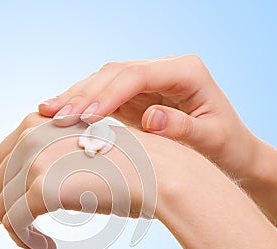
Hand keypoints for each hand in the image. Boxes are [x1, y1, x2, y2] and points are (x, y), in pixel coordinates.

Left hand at [0, 113, 160, 248]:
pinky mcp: (42, 188)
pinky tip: (47, 248)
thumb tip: (26, 184)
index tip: (1, 214)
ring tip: (40, 244)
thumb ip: (49, 158)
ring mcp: (34, 160)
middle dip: (0, 213)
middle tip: (19, 234)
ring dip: (17, 231)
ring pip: (2, 208)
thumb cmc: (125, 165)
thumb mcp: (79, 151)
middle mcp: (29, 135)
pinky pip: (16, 224)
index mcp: (36, 123)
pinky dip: (25, 240)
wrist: (156, 171)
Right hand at [38, 55, 259, 181]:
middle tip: (53, 115)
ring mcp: (148, 82)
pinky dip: (83, 105)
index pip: (137, 76)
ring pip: (104, 81)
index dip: (108, 94)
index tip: (85, 116)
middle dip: (83, 95)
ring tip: (47, 112)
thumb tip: (150, 118)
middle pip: (114, 74)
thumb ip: (182, 127)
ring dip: (75, 97)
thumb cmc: (224, 145)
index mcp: (186, 71)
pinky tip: (61, 113)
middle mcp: (164, 70)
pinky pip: (104, 96)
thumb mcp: (211, 139)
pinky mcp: (137, 96)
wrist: (230, 149)